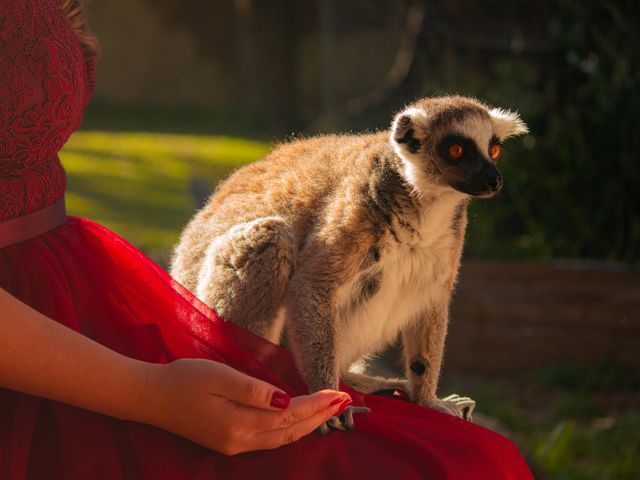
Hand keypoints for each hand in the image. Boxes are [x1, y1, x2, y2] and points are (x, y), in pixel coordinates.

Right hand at [139, 358, 350, 454]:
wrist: (149, 397)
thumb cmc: (183, 379)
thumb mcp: (218, 376)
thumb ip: (252, 389)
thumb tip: (284, 400)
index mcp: (239, 423)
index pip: (289, 414)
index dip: (316, 404)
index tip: (338, 393)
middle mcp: (240, 441)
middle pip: (291, 430)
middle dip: (320, 416)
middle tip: (343, 401)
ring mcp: (234, 445)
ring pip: (282, 438)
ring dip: (308, 424)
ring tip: (329, 409)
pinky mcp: (228, 442)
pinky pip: (270, 438)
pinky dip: (290, 428)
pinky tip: (298, 419)